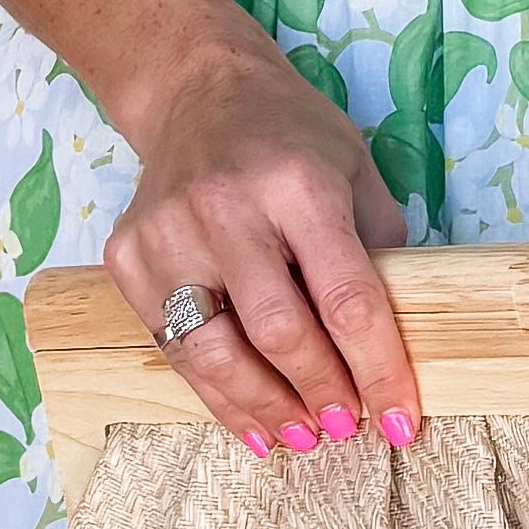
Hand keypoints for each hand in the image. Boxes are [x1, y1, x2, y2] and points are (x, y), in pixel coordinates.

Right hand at [105, 17, 426, 454]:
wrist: (196, 91)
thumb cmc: (291, 136)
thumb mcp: (357, 171)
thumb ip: (379, 250)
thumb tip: (400, 344)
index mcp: (298, 184)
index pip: (348, 299)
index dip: (379, 369)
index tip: (402, 422)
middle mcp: (226, 207)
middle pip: (278, 332)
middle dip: (320, 393)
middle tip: (346, 428)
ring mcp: (167, 233)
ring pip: (214, 351)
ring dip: (263, 407)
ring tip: (299, 438)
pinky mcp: (126, 255)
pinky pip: (173, 346)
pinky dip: (214, 393)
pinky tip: (248, 419)